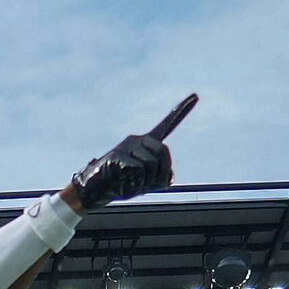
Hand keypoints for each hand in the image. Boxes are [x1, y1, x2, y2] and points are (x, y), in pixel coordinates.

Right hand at [68, 94, 194, 211]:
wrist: (93, 192)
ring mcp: (126, 146)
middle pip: (163, 151)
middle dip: (160, 171)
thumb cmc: (119, 186)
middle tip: (146, 184)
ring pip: (150, 163)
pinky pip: (137, 169)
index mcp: (145, 144)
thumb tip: (168, 176)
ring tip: (129, 184)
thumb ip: (160, 177)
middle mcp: (136, 140)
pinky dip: (133, 182)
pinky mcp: (117, 155)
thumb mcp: (145, 183)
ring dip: (144, 181)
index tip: (196, 96)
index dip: (181, 111)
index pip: (166, 126)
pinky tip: (121, 182)